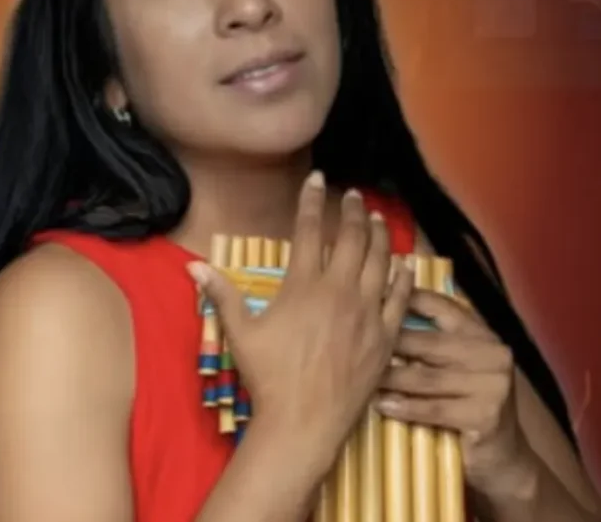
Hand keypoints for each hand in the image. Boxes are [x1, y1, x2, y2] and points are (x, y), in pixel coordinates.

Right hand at [187, 172, 413, 466]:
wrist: (303, 421)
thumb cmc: (268, 377)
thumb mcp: (240, 334)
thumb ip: (221, 294)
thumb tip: (194, 265)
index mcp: (303, 285)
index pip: (309, 230)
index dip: (311, 201)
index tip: (315, 180)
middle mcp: (339, 291)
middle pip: (351, 238)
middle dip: (352, 211)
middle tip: (354, 195)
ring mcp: (366, 312)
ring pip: (380, 261)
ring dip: (379, 235)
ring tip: (377, 218)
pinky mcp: (385, 336)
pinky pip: (400, 298)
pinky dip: (404, 277)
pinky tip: (405, 264)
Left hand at [375, 290, 531, 493]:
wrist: (502, 456)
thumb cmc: (468, 406)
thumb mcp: (455, 368)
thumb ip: (431, 341)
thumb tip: (384, 310)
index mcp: (482, 334)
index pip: (442, 307)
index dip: (406, 299)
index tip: (373, 299)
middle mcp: (493, 353)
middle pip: (428, 343)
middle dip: (389, 345)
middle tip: (353, 344)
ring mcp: (493, 384)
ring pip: (427, 377)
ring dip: (390, 379)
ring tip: (362, 378)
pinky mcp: (486, 415)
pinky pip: (434, 408)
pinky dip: (405, 407)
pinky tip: (382, 405)